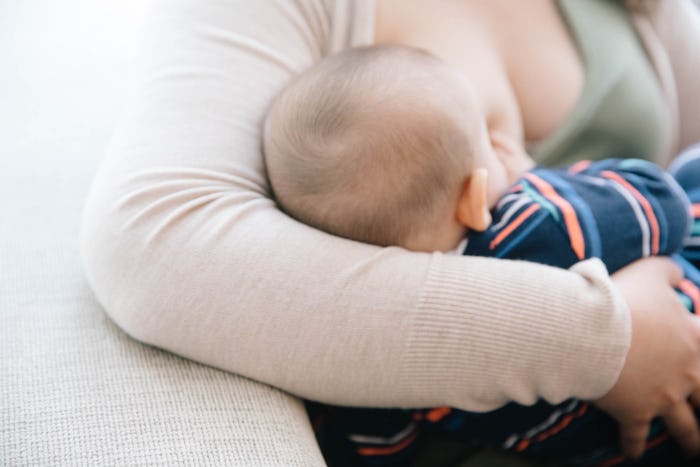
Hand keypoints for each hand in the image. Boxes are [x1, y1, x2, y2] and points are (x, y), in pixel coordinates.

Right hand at [595, 257, 699, 459]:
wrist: (589, 332)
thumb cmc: (620, 300)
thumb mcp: (649, 271)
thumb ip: (668, 271)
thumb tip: (677, 273)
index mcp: (692, 339)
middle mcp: (685, 373)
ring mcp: (662, 397)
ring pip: (687, 428)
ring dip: (690, 440)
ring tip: (693, 449)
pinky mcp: (635, 413)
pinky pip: (636, 436)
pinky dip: (632, 446)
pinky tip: (631, 453)